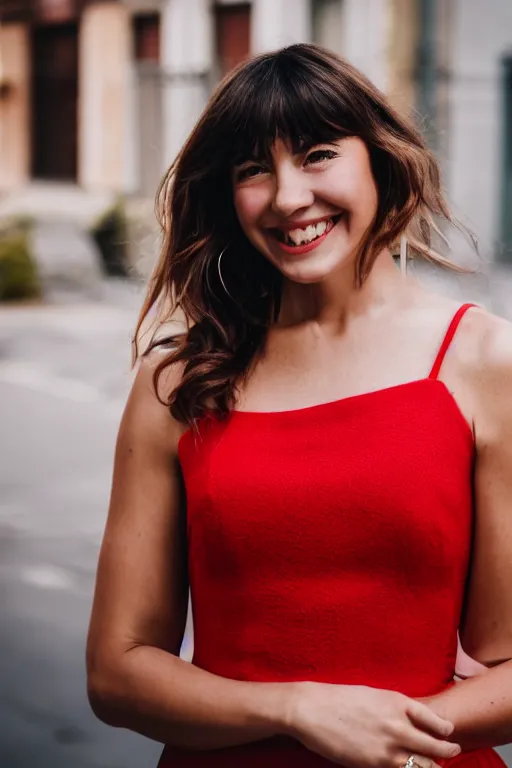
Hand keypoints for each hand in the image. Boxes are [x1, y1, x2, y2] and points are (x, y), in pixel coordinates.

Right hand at [284, 682, 460, 766]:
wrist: (311, 709)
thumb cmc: (339, 698)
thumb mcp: (373, 695)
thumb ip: (394, 707)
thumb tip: (410, 719)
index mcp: (398, 702)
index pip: (435, 721)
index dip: (445, 730)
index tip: (449, 732)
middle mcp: (398, 725)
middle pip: (436, 747)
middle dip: (448, 751)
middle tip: (453, 752)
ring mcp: (387, 748)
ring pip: (423, 766)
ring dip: (432, 767)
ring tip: (435, 767)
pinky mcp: (374, 765)